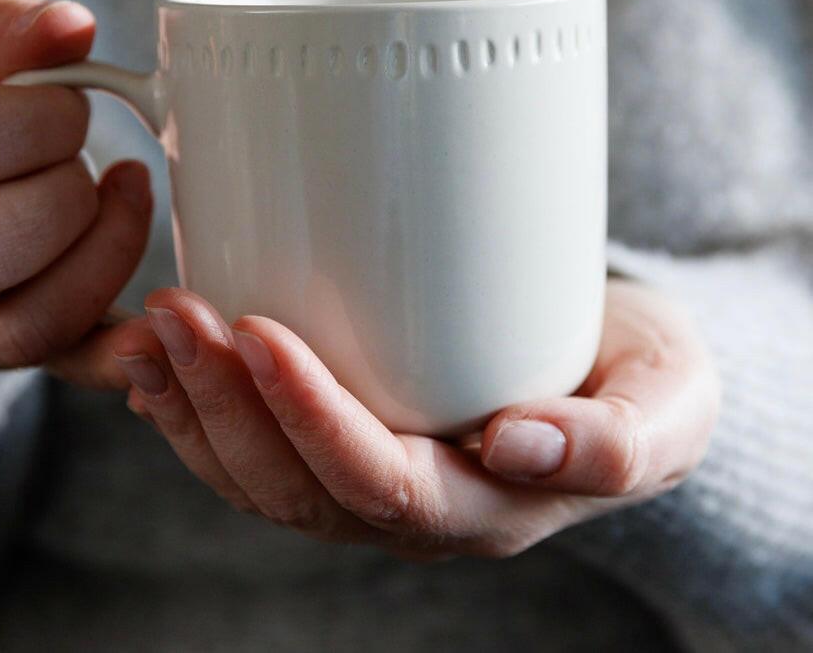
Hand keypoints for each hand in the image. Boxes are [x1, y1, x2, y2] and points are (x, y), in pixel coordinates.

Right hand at [0, 0, 151, 384]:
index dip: (43, 122)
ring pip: (23, 326)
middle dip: (66, 197)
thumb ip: (2, 23)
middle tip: (88, 159)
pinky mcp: (7, 335)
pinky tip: (158, 315)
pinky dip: (118, 352)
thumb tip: (71, 28)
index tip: (70, 103)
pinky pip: (61, 363)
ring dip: (103, 259)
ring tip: (125, 197)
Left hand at [115, 278, 718, 558]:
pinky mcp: (347, 440)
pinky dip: (195, 413)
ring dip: (193, 405)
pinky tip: (158, 367)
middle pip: (296, 482)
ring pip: (258, 476)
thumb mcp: (667, 401)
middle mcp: (413, 506)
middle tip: (180, 312)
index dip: (310, 417)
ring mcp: (370, 480)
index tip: (259, 331)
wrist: (618, 373)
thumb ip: (619, 440)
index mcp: (484, 503)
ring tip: (152, 331)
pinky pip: (254, 454)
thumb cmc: (641, 378)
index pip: (379, 482)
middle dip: (225, 401)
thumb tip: (518, 443)